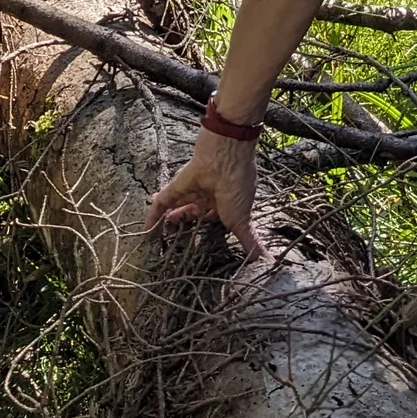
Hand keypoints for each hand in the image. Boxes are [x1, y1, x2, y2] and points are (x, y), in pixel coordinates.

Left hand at [144, 127, 264, 260]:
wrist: (226, 155)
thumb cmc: (238, 185)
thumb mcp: (243, 221)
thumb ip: (251, 243)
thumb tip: (270, 262)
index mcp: (227, 202)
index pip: (217, 218)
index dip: (210, 227)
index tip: (205, 242)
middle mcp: (210, 194)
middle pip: (196, 211)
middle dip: (189, 222)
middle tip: (178, 237)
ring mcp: (192, 190)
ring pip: (179, 206)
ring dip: (171, 219)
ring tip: (161, 234)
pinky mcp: (176, 185)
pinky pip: (162, 203)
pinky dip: (153, 216)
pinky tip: (146, 230)